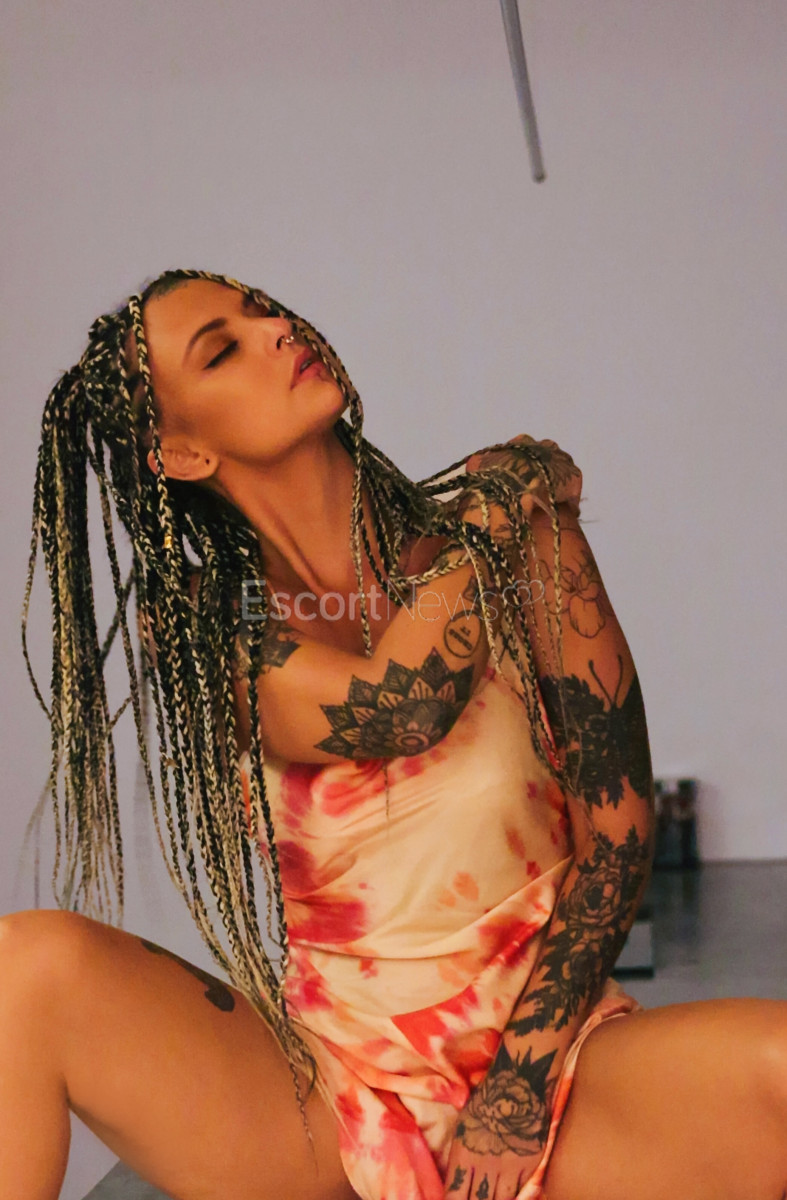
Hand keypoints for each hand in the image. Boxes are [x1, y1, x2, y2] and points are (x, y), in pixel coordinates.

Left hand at [443, 1044, 555, 1198]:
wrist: (519, 1082)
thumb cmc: (487, 1099)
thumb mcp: (464, 1126)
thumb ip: (461, 1156)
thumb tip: (457, 1182)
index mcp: (463, 1154)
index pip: (454, 1196)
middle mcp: (485, 1165)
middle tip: (476, 1199)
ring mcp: (509, 1167)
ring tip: (491, 1196)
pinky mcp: (530, 1165)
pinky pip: (521, 1191)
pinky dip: (515, 1195)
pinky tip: (510, 1194)